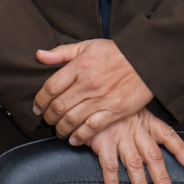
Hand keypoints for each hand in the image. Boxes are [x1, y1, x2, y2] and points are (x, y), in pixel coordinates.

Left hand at [33, 39, 152, 139]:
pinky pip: (91, 128)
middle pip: (58, 107)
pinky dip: (79, 136)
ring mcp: (101, 99)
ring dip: (60, 129)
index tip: (37, 106)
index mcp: (80, 66)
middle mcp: (88, 84)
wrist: (145, 59)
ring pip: (71, 120)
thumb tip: (39, 55)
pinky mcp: (114, 111)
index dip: (40, 100)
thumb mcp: (88, 45)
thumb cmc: (116, 52)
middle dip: (48, 117)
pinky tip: (74, 139)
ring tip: (59, 130)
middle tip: (47, 120)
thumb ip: (62, 52)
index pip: (51, 87)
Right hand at [87, 108, 183, 183]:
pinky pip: (109, 165)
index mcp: (145, 120)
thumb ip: (143, 122)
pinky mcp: (102, 141)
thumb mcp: (132, 106)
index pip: (167, 134)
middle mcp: (135, 129)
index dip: (180, 148)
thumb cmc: (113, 102)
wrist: (91, 94)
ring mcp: (119, 136)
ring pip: (134, 164)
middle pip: (153, 156)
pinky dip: (112, 182)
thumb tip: (156, 139)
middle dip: (161, 178)